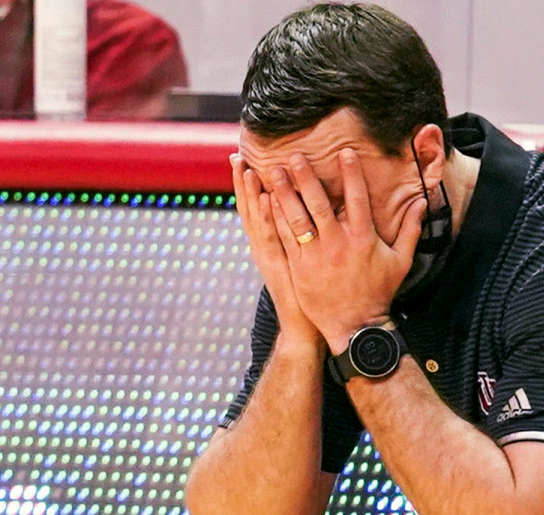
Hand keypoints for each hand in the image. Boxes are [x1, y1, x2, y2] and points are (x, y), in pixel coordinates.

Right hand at [231, 153, 320, 348]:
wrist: (302, 329)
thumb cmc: (307, 296)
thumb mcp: (296, 262)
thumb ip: (295, 239)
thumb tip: (301, 217)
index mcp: (266, 247)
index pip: (253, 211)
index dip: (245, 188)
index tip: (242, 162)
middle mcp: (263, 250)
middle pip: (249, 212)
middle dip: (241, 185)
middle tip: (236, 157)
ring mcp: (270, 259)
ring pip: (257, 222)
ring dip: (251, 196)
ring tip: (247, 170)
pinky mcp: (280, 268)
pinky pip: (274, 238)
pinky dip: (268, 219)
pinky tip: (267, 199)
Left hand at [267, 149, 426, 353]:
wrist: (356, 328)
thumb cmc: (379, 293)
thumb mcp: (400, 261)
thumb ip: (410, 230)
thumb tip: (421, 203)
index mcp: (363, 238)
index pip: (357, 197)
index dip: (351, 172)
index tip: (344, 152)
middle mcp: (338, 243)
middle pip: (319, 202)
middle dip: (306, 176)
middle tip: (296, 155)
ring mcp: (316, 255)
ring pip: (296, 217)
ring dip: (284, 192)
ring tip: (274, 172)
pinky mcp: (300, 268)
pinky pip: (285, 238)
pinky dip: (276, 218)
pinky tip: (267, 202)